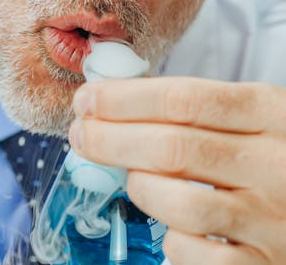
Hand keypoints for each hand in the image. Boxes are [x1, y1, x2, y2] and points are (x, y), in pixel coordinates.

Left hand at [69, 77, 285, 263]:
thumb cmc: (280, 154)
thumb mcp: (258, 115)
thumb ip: (199, 107)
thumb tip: (117, 99)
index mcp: (270, 111)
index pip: (183, 98)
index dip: (124, 99)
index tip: (87, 99)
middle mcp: (274, 163)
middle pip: (172, 147)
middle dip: (111, 139)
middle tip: (81, 134)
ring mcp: (271, 219)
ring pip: (180, 202)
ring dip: (139, 186)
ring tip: (129, 176)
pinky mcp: (263, 264)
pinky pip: (196, 254)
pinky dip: (171, 239)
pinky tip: (168, 223)